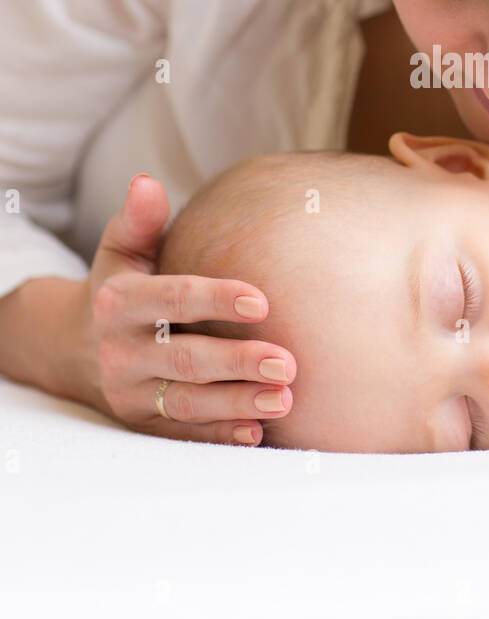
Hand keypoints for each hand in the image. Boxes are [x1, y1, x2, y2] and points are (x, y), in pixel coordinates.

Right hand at [83, 173, 296, 443]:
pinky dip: (219, 436)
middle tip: (288, 363)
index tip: (263, 301)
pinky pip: (182, 434)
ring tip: (284, 399)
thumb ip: (139, 221)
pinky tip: (257, 433)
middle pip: (184, 359)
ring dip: (237, 404)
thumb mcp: (120, 252)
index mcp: (119, 304)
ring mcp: (130, 393)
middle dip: (237, 362)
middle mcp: (121, 352)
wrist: (71, 348)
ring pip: (187, 403)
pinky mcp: (141, 423)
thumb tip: (147, 182)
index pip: (172, 300)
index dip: (216, 299)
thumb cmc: (120, 287)